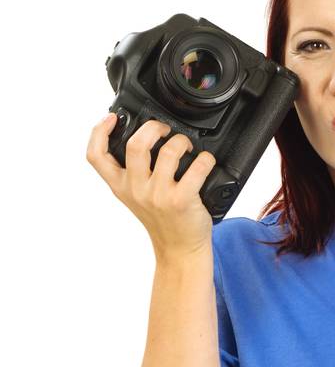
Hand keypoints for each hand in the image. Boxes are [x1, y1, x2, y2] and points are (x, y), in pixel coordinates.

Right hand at [86, 112, 215, 261]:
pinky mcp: (182, 201)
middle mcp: (136, 189)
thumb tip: (140, 139)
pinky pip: (196, 169)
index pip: (96, 156)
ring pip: (168, 153)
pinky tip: (206, 161)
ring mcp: (159, 195)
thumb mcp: (135, 197)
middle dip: (153, 128)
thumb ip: (131, 173)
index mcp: (120, 186)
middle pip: (136, 145)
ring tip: (186, 145)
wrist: (179, 249)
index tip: (112, 118)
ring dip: (181, 141)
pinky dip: (205, 159)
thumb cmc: (162, 220)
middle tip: (164, 129)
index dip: (99, 132)